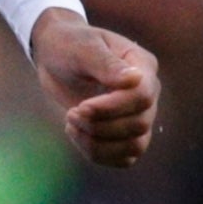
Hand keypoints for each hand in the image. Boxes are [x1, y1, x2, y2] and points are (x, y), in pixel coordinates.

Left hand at [29, 9, 159, 167]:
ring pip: (135, 146)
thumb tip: (135, 79)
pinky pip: (124, 157)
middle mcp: (147, 92)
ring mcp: (138, 115)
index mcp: (143, 66)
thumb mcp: (83, 48)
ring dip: (99, 144)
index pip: (142, 96)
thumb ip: (107, 64)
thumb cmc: (69, 45)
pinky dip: (99, 154)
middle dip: (100, 126)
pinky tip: (78, 136)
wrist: (55, 56)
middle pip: (140, 124)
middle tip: (70, 114)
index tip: (80, 106)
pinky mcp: (124, 134)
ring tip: (71, 126)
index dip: (112, 108)